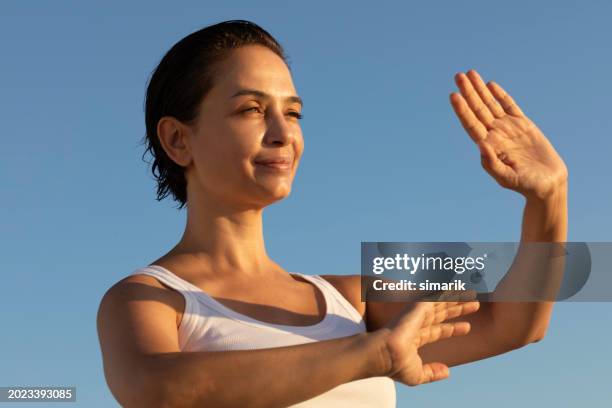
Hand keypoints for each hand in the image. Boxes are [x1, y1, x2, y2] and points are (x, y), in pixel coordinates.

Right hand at [378, 292, 479, 384]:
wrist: (387, 355)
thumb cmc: (396, 365)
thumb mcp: (417, 374)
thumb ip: (432, 373)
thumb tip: (447, 371)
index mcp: (415, 339)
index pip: (438, 331)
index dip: (453, 329)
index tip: (468, 327)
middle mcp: (416, 324)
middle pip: (442, 314)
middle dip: (457, 309)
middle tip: (474, 304)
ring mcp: (416, 315)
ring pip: (440, 303)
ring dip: (456, 298)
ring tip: (472, 293)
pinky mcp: (417, 308)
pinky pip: (434, 297)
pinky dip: (445, 292)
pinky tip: (456, 287)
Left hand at [450, 70, 567, 200]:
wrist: (546, 184)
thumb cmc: (525, 185)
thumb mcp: (506, 177)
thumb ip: (491, 163)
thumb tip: (480, 144)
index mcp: (488, 146)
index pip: (471, 124)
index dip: (462, 110)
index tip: (453, 95)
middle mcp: (495, 134)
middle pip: (478, 109)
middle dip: (468, 92)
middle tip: (458, 76)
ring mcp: (508, 128)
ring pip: (491, 104)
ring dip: (480, 89)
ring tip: (470, 73)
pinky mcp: (523, 125)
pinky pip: (509, 106)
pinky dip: (500, 95)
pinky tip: (490, 85)